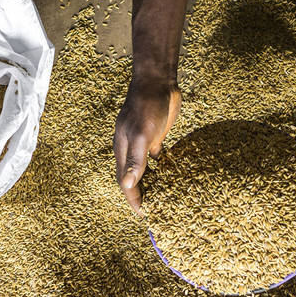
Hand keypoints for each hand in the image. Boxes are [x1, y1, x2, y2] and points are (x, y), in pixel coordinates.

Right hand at [114, 78, 180, 212]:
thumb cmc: (147, 107)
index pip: (125, 182)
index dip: (133, 199)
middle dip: (141, 195)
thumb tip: (127, 185)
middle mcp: (131, 149)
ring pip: (145, 169)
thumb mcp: (141, 135)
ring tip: (163, 198)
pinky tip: (172, 176)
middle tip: (155, 211)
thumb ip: (135, 160)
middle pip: (133, 178)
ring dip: (152, 183)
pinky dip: (163, 169)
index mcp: (123, 151)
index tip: (144, 214)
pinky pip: (157, 158)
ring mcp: (143, 142)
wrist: (157, 82)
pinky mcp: (156, 136)